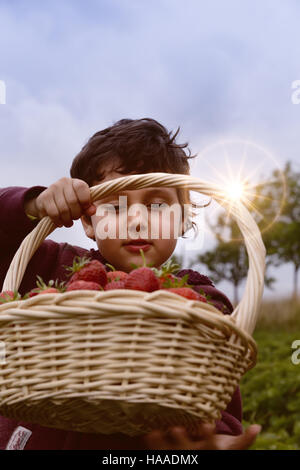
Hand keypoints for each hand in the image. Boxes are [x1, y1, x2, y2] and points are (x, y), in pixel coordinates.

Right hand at [24, 177, 95, 226]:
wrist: (48, 203)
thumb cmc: (69, 204)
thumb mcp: (80, 204)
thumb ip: (88, 207)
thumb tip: (92, 211)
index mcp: (75, 182)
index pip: (81, 188)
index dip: (85, 200)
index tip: (85, 208)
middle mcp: (63, 182)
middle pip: (72, 202)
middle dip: (76, 214)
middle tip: (75, 218)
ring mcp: (52, 188)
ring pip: (63, 209)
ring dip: (67, 220)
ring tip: (68, 222)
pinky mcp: (44, 198)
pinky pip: (54, 213)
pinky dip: (58, 221)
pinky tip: (60, 222)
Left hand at [141, 422, 260, 449]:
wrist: (202, 459)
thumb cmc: (217, 450)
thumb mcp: (231, 448)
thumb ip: (244, 440)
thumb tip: (258, 428)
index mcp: (209, 451)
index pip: (209, 444)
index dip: (207, 435)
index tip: (206, 424)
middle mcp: (193, 455)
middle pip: (186, 450)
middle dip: (181, 440)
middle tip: (176, 428)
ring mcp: (179, 456)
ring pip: (169, 452)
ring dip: (160, 444)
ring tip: (153, 432)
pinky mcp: (167, 454)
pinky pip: (156, 452)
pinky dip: (150, 445)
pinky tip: (144, 435)